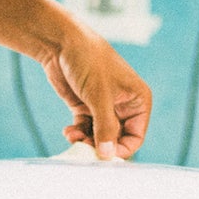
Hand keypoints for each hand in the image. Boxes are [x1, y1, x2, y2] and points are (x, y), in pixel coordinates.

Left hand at [42, 28, 150, 158]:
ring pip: (99, 136)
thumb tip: (108, 155)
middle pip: (116, 139)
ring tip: (73, 136)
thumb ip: (105, 128)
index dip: (120, 149)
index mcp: (137, 100)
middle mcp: (123, 105)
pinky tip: (68, 131)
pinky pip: (85, 129)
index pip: (135, 137)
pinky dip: (77, 133)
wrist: (61, 42)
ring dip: (86, 140)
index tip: (103, 156)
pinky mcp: (85, 106)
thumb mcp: (100, 97)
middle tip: (83, 148)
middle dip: (100, 145)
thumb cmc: (88, 60)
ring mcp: (103, 107)